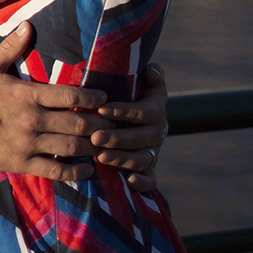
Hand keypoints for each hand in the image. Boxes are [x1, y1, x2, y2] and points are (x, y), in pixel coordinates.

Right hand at [0, 22, 105, 181]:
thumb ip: (11, 46)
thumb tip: (28, 25)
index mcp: (27, 94)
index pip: (72, 95)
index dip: (93, 98)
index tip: (104, 100)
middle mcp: (32, 119)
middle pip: (79, 123)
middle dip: (100, 125)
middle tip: (113, 125)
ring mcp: (27, 143)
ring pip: (72, 148)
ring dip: (93, 147)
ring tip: (104, 145)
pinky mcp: (21, 162)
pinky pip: (55, 170)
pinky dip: (76, 172)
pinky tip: (87, 170)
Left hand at [93, 62, 168, 192]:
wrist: (133, 114)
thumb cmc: (128, 92)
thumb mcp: (136, 80)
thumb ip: (147, 74)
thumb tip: (152, 70)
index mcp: (155, 110)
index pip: (144, 112)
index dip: (124, 111)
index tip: (102, 109)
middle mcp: (157, 132)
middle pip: (141, 138)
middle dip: (118, 138)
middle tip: (96, 138)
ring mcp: (153, 151)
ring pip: (143, 158)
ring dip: (123, 158)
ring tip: (101, 157)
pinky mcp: (149, 167)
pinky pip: (151, 178)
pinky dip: (143, 182)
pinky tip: (129, 180)